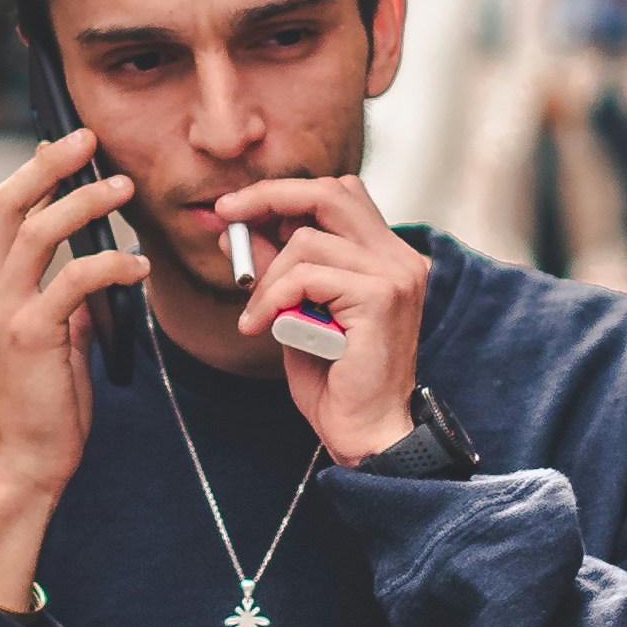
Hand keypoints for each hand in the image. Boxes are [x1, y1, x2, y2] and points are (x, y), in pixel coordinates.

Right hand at [0, 129, 145, 611]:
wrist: (24, 465)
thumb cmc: (43, 407)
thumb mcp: (49, 341)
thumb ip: (59, 300)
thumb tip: (91, 265)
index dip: (31, 173)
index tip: (66, 149)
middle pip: (6, 205)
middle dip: (48, 164)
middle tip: (89, 141)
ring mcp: (2, 314)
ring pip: (39, 232)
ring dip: (86, 203)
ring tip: (124, 190)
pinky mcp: (30, 337)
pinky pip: (73, 280)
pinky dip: (111, 264)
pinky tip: (138, 267)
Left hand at [216, 175, 431, 462]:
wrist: (365, 433)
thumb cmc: (335, 382)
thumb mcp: (296, 312)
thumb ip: (277, 268)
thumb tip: (236, 230)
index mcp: (387, 256)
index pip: (338, 194)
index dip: (286, 194)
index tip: (237, 208)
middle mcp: (399, 257)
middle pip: (330, 192)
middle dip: (270, 197)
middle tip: (227, 215)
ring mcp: (394, 275)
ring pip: (307, 240)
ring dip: (266, 278)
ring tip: (255, 316)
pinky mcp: (380, 297)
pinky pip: (305, 276)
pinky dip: (272, 298)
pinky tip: (261, 327)